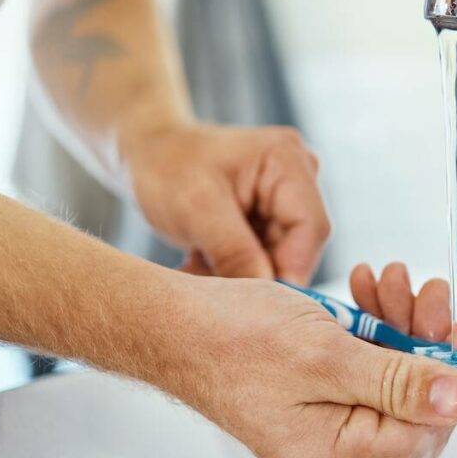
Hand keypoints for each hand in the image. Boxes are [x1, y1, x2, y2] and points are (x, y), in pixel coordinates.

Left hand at [123, 123, 329, 284]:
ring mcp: (284, 198)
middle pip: (296, 246)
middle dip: (258, 273)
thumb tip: (272, 296)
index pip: (310, 228)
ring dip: (241, 273)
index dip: (292, 269)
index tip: (262, 303)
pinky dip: (234, 267)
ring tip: (199, 268)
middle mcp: (297, 177)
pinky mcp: (270, 217)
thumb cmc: (166, 167)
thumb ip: (236, 251)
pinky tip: (203, 262)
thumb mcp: (197, 209)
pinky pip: (263, 256)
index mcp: (287, 161)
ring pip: (278, 257)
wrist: (147, 154)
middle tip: (214, 286)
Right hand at [166, 268, 456, 457]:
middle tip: (422, 289)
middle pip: (407, 394)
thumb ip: (397, 382)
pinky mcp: (305, 387)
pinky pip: (354, 361)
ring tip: (386, 279)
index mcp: (336, 447)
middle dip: (422, 334)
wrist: (168, 321)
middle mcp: (329, 440)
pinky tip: (361, 291)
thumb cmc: (226, 338)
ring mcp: (316, 414)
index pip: (426, 425)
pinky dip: (365, 323)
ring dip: (395, 320)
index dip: (454, 374)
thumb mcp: (326, 356)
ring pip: (383, 370)